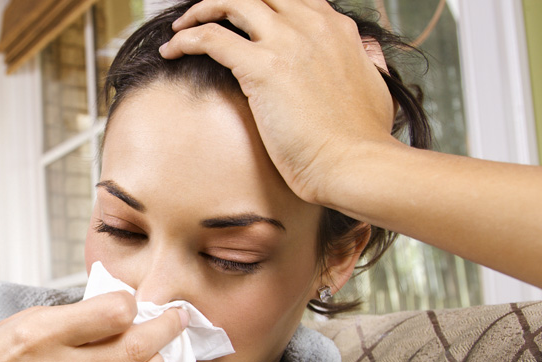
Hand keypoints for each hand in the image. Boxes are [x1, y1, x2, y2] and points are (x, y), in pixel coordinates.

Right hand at [0, 291, 187, 361]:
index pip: (114, 312)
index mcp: (39, 335)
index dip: (131, 303)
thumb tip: (113, 311)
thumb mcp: (16, 322)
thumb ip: (67, 318)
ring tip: (156, 358)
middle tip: (174, 320)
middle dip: (165, 329)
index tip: (131, 303)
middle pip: (136, 348)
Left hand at [159, 0, 396, 205]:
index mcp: (336, 28)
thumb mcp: (374, 86)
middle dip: (227, 1)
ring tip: (180, 28)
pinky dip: (184, 39)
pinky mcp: (263, 67)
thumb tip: (366, 58)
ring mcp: (287, 42)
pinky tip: (170, 50)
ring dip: (200, 12)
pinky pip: (210, 38)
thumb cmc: (362, 140)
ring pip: (232, 2)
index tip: (240, 19)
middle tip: (203, 17)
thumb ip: (364, 63)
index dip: (261, 5)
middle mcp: (312, 25)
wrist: (355, 163)